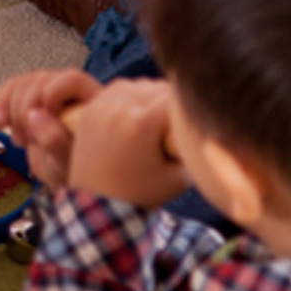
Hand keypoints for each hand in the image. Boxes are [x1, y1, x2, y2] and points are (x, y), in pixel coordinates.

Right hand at [0, 68, 102, 192]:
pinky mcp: (34, 98)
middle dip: (26, 108)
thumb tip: (35, 116)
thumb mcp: (69, 163)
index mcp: (93, 103)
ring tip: (19, 138)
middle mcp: (74, 93)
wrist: (68, 178)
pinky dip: (2, 103)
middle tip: (27, 137)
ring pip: (24, 83)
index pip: (71, 80)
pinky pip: (13, 88)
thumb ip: (56, 141)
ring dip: (12, 110)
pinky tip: (2, 123)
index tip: (44, 118)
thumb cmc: (77, 171)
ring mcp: (52, 93)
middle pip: (42, 80)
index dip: (52, 95)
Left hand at [66, 79, 186, 207]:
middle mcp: (121, 109)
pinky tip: (134, 115)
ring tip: (154, 120)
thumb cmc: (142, 195)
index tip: (187, 126)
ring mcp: (102, 107)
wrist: (99, 206)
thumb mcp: (179, 177)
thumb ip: (191, 147)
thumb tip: (200, 127)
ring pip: (137, 85)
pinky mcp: (90, 110)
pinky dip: (128, 96)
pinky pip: (115, 90)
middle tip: (172, 125)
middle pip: (157, 88)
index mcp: (144, 123)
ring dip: (149, 96)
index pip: (175, 99)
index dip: (186, 111)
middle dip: (169, 103)